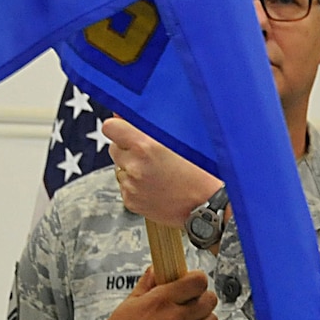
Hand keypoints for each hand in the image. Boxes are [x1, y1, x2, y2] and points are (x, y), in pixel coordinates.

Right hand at [80, 269, 216, 319]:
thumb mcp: (128, 305)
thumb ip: (147, 285)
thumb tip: (156, 270)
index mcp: (160, 300)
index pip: (198, 281)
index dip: (197, 281)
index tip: (191, 285)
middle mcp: (174, 318)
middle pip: (210, 300)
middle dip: (203, 299)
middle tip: (192, 304)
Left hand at [103, 118, 222, 226]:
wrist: (209, 204)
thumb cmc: (201, 171)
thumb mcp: (180, 140)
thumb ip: (150, 126)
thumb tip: (126, 115)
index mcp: (145, 146)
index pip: (110, 127)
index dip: (118, 127)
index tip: (126, 129)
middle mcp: (135, 166)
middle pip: (114, 148)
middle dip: (127, 148)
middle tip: (149, 153)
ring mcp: (131, 186)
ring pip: (120, 169)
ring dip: (132, 168)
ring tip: (156, 172)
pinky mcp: (131, 201)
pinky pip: (126, 187)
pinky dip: (136, 185)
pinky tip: (156, 185)